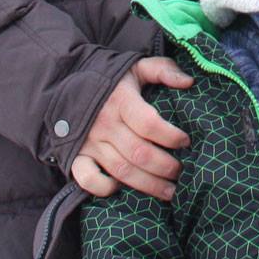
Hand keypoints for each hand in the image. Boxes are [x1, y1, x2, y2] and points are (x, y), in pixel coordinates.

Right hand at [70, 56, 193, 200]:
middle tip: (182, 172)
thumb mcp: (138, 66)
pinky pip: (88, 179)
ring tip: (170, 192)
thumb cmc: (113, 79)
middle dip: (166, 167)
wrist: (69, 84)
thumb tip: (189, 82)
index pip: (149, 123)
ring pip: (122, 171)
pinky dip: (104, 188)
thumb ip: (164, 70)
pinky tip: (123, 189)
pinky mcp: (77, 155)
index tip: (186, 141)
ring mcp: (89, 142)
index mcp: (121, 100)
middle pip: (140, 153)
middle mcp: (105, 123)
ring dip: (149, 185)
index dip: (171, 136)